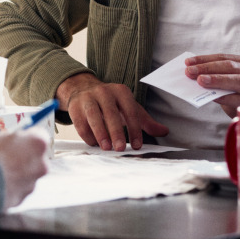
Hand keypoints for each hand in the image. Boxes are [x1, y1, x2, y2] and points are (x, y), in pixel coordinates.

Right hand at [0, 121, 49, 209]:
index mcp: (36, 143)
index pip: (39, 133)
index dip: (23, 134)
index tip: (13, 136)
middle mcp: (40, 165)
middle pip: (33, 156)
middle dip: (19, 154)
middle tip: (0, 153)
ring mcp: (31, 184)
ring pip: (25, 174)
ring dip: (13, 171)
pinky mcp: (20, 199)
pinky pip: (16, 189)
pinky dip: (6, 186)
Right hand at [55, 72, 169, 150]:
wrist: (83, 89)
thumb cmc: (111, 103)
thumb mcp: (129, 108)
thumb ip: (145, 121)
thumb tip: (164, 131)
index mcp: (121, 91)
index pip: (130, 111)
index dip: (134, 129)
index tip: (137, 145)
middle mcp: (104, 92)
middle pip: (111, 113)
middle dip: (116, 132)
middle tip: (120, 148)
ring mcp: (88, 98)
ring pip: (94, 116)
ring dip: (100, 133)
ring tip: (106, 147)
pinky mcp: (75, 107)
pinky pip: (81, 122)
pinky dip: (88, 135)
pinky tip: (94, 144)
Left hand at [184, 54, 239, 116]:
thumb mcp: (233, 86)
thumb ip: (220, 80)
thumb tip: (197, 76)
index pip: (225, 58)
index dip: (206, 59)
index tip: (188, 62)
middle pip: (231, 66)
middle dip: (208, 68)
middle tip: (190, 71)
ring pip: (238, 80)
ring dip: (217, 79)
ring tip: (200, 80)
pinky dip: (226, 97)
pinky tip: (213, 97)